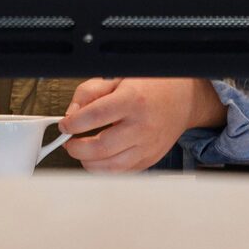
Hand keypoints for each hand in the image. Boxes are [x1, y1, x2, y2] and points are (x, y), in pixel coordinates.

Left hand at [58, 77, 225, 171]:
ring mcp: (148, 145)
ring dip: (89, 163)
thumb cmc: (151, 85)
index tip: (65, 125)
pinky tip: (99, 160)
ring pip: (112, 166)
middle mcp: (142, 125)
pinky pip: (124, 172)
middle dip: (77, 149)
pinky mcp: (151, 158)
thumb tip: (72, 114)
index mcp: (133, 100)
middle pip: (102, 147)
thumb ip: (91, 92)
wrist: (183, 97)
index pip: (95, 116)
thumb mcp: (118, 76)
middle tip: (69, 143)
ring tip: (81, 153)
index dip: (74, 123)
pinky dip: (106, 170)